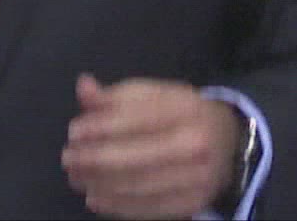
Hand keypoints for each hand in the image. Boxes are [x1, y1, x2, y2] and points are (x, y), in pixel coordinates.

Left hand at [62, 73, 241, 219]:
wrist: (228, 142)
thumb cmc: (181, 114)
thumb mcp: (154, 94)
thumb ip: (117, 95)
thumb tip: (84, 88)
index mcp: (186, 108)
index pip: (137, 118)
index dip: (101, 127)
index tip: (73, 133)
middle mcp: (196, 144)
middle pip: (135, 157)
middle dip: (94, 160)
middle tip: (68, 159)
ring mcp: (197, 178)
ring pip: (138, 186)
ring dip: (99, 184)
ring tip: (76, 178)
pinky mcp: (193, 203)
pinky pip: (148, 208)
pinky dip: (117, 205)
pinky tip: (95, 198)